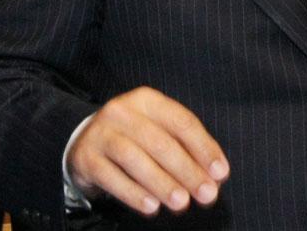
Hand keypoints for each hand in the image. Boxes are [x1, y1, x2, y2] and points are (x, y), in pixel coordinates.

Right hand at [66, 86, 229, 215]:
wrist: (85, 142)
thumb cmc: (135, 139)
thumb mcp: (160, 133)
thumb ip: (188, 150)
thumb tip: (215, 176)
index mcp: (147, 100)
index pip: (182, 122)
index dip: (204, 148)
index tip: (220, 174)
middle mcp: (123, 111)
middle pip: (160, 142)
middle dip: (187, 170)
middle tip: (207, 194)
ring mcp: (101, 133)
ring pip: (135, 158)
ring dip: (162, 183)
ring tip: (181, 203)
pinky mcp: (86, 157)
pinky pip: (110, 176)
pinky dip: (133, 193)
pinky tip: (151, 207)